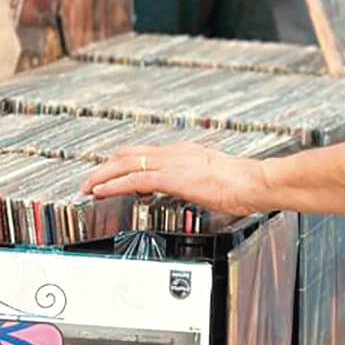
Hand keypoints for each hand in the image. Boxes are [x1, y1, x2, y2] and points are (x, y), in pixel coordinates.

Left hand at [83, 144, 270, 218]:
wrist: (256, 183)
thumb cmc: (242, 185)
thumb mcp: (213, 180)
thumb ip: (195, 182)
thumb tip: (189, 189)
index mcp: (184, 153)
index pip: (144, 153)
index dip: (122, 161)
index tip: (109, 171)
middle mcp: (174, 153)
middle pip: (129, 155)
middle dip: (106, 168)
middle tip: (90, 180)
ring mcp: (172, 164)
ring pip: (126, 164)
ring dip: (102, 176)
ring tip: (88, 187)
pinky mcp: (173, 178)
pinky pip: (135, 180)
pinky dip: (114, 185)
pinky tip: (102, 192)